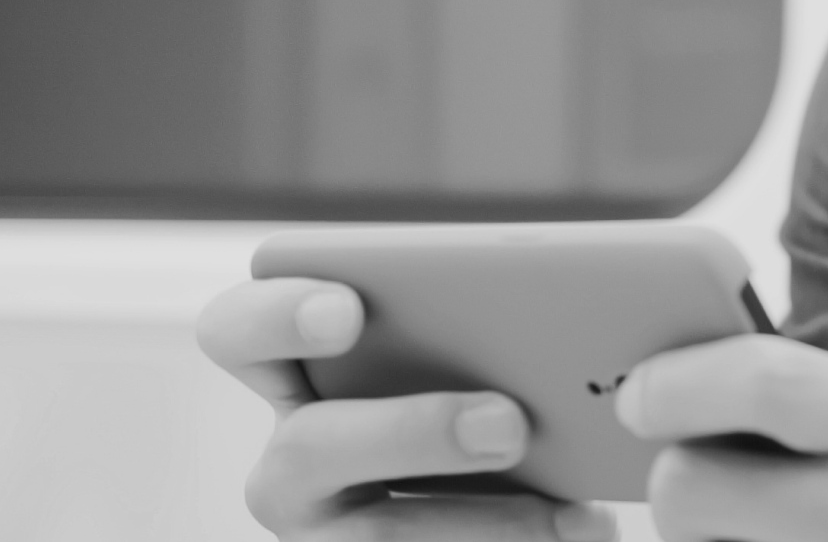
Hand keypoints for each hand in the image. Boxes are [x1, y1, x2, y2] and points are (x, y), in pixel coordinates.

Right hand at [195, 276, 617, 541]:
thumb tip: (576, 307)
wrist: (509, 508)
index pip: (240, 332)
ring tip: (572, 512)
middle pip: (311, 446)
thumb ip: (489, 330)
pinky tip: (587, 529)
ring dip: (482, 522)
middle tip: (510, 423)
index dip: (278, 315)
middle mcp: (295, 463)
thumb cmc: (494, 399)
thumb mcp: (480, 356)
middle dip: (413, 432)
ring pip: (376, 537)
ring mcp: (324, 536)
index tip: (346, 312)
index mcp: (297, 374)